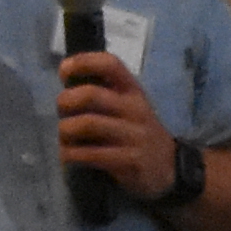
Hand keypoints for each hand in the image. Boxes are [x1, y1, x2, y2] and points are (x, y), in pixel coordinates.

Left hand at [58, 49, 179, 196]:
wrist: (168, 168)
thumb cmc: (135, 133)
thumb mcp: (128, 108)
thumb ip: (102, 95)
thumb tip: (66, 87)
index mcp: (132, 91)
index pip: (110, 64)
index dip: (82, 63)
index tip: (64, 72)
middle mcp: (135, 109)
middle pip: (91, 94)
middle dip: (65, 102)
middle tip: (62, 113)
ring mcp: (134, 136)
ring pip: (87, 124)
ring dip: (65, 131)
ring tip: (64, 138)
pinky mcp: (130, 161)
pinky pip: (90, 154)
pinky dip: (70, 154)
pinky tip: (69, 156)